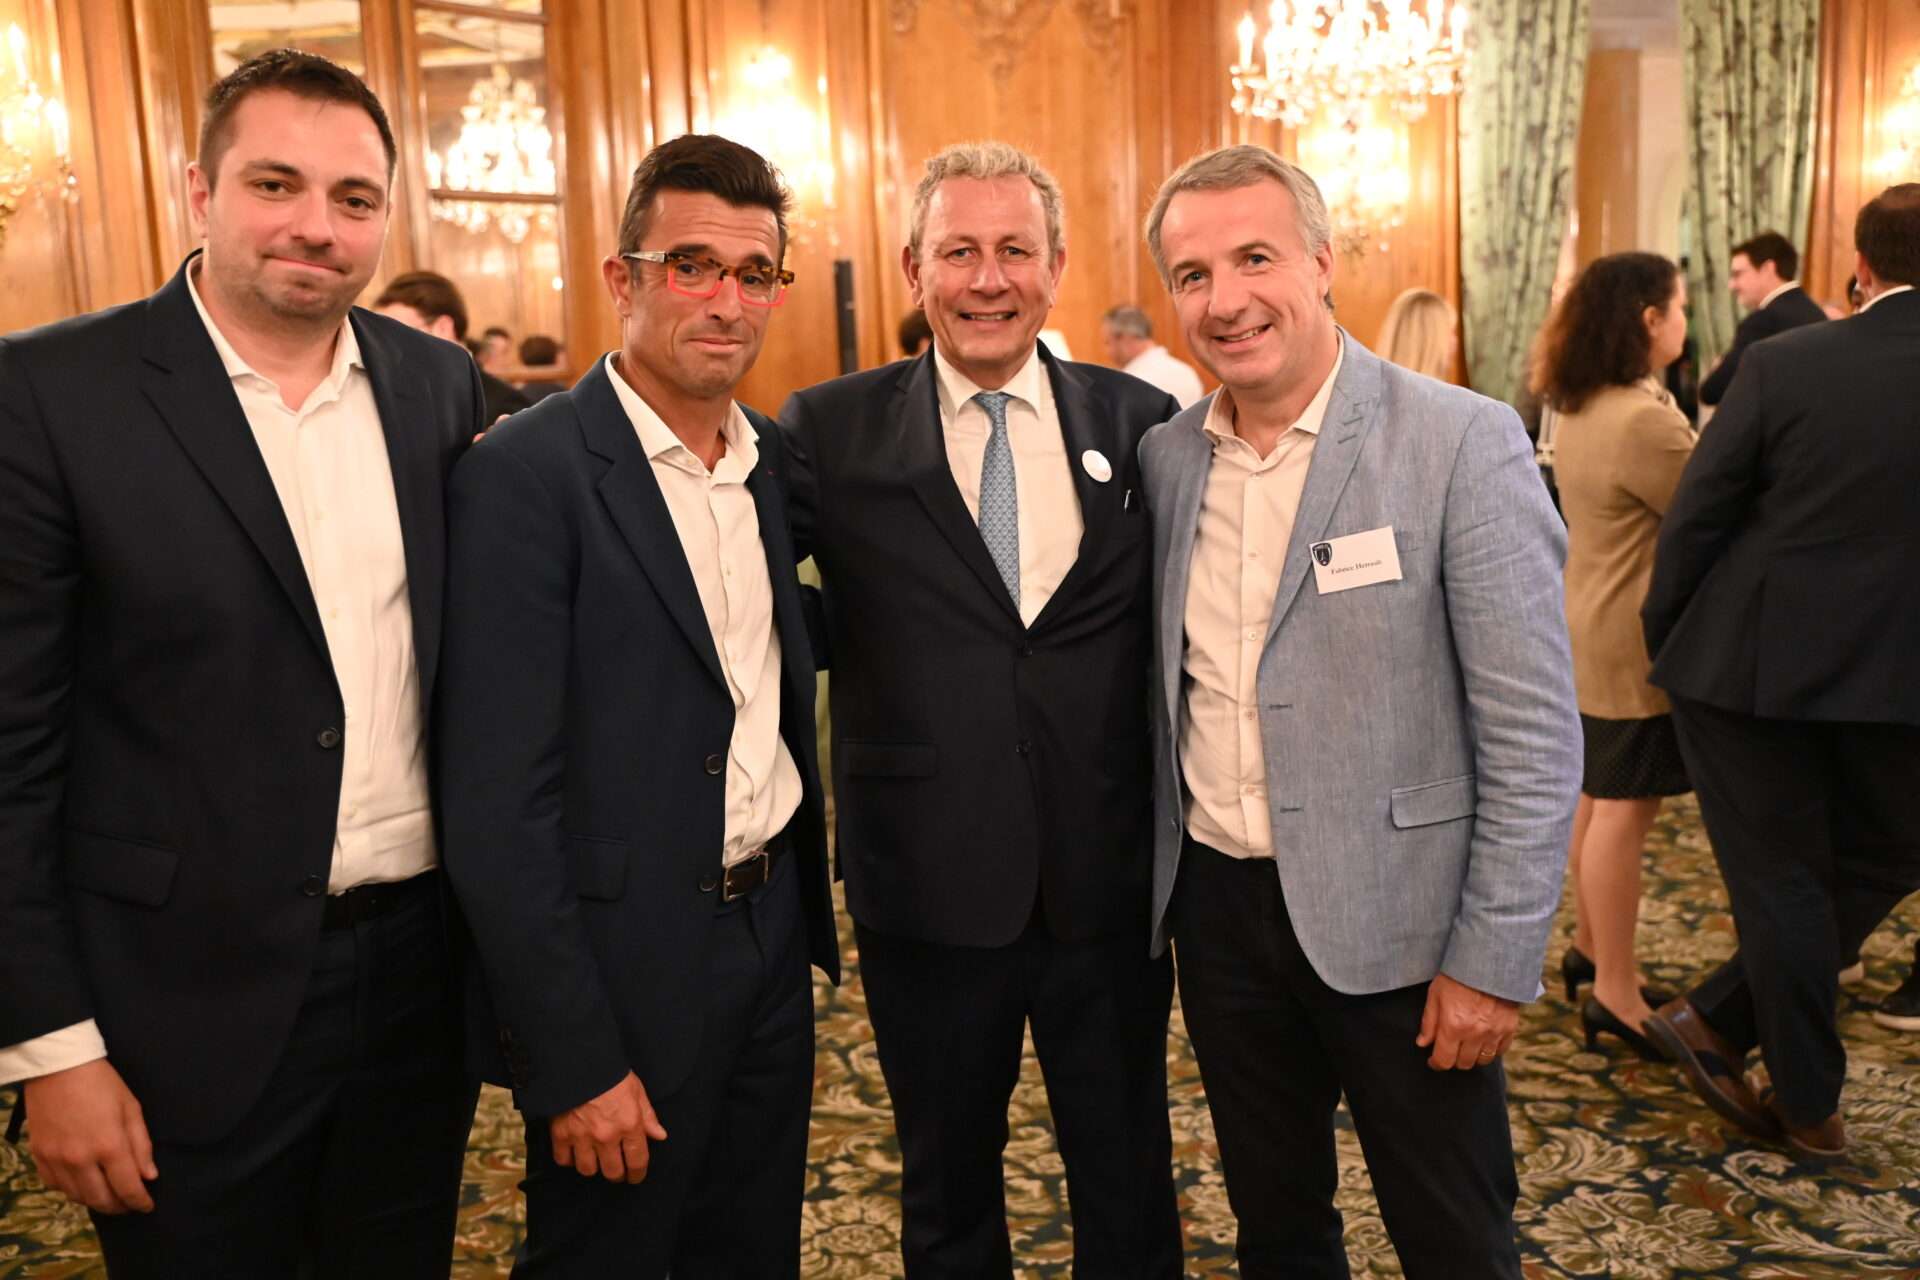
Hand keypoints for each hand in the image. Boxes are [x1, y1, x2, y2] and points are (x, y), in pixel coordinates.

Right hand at [21, 1059, 156, 1213]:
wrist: (59, 1068)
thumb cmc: (102, 1084)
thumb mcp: (131, 1108)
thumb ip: (141, 1145)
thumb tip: (149, 1176)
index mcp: (108, 1145)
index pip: (127, 1187)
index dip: (139, 1201)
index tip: (147, 1207)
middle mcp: (80, 1159)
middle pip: (101, 1199)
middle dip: (119, 1206)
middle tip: (129, 1205)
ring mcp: (56, 1159)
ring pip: (77, 1196)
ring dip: (96, 1201)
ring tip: (109, 1196)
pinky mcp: (38, 1156)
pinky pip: (55, 1186)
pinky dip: (71, 1190)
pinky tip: (83, 1184)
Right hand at [548, 1071, 667, 1182]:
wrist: (578, 1061)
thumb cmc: (610, 1074)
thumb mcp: (637, 1090)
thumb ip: (648, 1116)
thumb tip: (659, 1136)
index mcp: (629, 1124)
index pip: (637, 1161)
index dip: (638, 1174)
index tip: (635, 1176)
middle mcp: (606, 1135)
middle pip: (612, 1172)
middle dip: (617, 1174)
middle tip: (616, 1170)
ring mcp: (582, 1137)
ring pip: (588, 1170)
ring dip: (593, 1166)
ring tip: (595, 1158)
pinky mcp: (561, 1134)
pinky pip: (564, 1160)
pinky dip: (569, 1159)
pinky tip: (574, 1151)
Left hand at [1415, 973, 1518, 1070]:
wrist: (1487, 962)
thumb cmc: (1457, 976)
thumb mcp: (1435, 996)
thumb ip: (1429, 1023)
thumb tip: (1423, 1043)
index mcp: (1453, 1026)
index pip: (1444, 1060)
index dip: (1436, 1064)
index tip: (1433, 1060)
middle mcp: (1475, 1034)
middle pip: (1464, 1063)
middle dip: (1453, 1060)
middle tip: (1450, 1049)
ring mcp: (1494, 1032)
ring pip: (1483, 1060)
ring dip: (1472, 1057)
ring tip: (1466, 1046)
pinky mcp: (1509, 1028)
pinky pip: (1500, 1050)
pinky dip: (1491, 1050)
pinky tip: (1483, 1041)